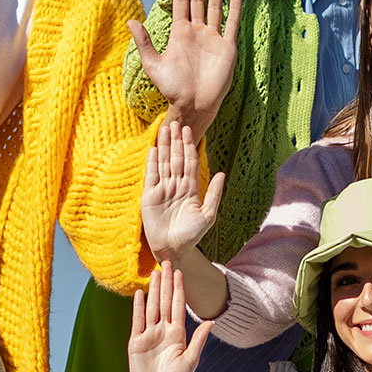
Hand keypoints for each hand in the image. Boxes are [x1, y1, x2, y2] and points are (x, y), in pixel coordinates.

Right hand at [127, 266, 213, 371]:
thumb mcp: (191, 361)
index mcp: (178, 333)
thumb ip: (199, 340)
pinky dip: (138, 307)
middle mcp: (163, 330)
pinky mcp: (136, 341)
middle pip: (165, 302)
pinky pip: (138, 320)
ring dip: (153, 290)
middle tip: (166, 262)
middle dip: (166, 283)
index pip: (179, 306)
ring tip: (154, 273)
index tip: (179, 273)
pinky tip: (140, 294)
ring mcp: (149, 334)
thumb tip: (211, 322)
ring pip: (152, 307)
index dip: (179, 289)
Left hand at [129, 0, 242, 130]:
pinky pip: (231, 23)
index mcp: (179, 33)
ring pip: (215, 7)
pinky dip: (235, 8)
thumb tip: (131, 21)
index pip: (180, 1)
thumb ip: (144, 43)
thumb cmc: (172, 89)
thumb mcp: (154, 65)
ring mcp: (213, 38)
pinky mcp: (227, 47)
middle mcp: (197, 31)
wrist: (194, 105)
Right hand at [139, 119, 224, 264]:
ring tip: (164, 129)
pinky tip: (153, 148)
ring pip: (164, 163)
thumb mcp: (208, 215)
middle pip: (176, 158)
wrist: (173, 249)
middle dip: (176, 141)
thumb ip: (214, 194)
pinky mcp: (149, 196)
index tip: (189, 130)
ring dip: (164, 146)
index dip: (189, 146)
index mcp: (190, 188)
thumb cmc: (192, 235)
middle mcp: (176, 186)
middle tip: (176, 121)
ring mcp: (162, 190)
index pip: (190, 162)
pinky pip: (151, 175)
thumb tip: (221, 173)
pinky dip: (152, 162)